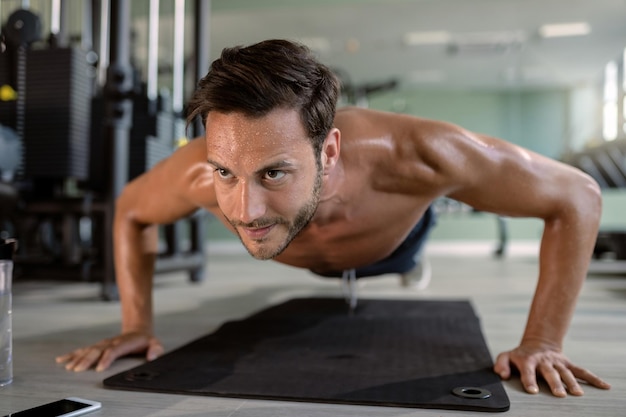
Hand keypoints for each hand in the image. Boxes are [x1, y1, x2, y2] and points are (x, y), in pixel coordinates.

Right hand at [55, 332, 163, 371]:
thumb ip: (155, 350)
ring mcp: (103, 344)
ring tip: (69, 367)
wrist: (138, 330)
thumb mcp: (155, 343)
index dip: (106, 359)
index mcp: (123, 343)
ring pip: (88, 350)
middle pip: (97, 351)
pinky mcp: (98, 346)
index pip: (113, 351)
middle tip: (78, 369)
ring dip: (78, 358)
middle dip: (87, 360)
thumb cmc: (145, 340)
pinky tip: (61, 359)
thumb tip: (152, 357)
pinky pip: (83, 350)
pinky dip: (72, 354)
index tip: (99, 369)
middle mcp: (111, 343)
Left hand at [494, 342, 610, 396]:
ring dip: (571, 382)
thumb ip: (501, 364)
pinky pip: (581, 371)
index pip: (528, 371)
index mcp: (528, 360)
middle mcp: (544, 361)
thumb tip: (501, 374)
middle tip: (559, 394)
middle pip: (549, 373)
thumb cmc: (521, 355)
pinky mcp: (568, 364)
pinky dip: (593, 378)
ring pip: (565, 372)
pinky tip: (603, 386)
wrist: (538, 344)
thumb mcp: (506, 356)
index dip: (529, 380)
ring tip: (576, 393)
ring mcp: (557, 363)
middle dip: (554, 383)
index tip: (533, 391)